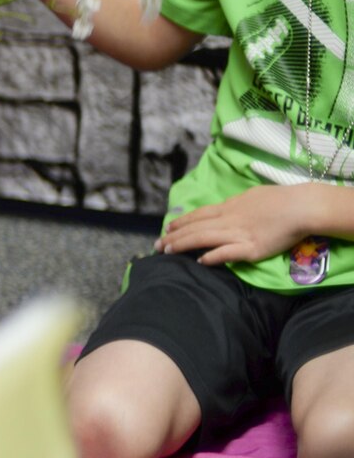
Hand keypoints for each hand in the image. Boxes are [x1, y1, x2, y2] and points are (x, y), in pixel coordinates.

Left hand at [159, 185, 323, 264]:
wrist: (301, 207)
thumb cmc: (280, 199)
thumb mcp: (251, 196)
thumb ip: (236, 205)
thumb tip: (227, 208)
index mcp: (229, 207)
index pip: (198, 215)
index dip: (181, 222)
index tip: (167, 228)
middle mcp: (229, 220)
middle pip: (195, 228)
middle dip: (173, 237)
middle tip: (157, 245)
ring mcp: (238, 234)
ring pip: (203, 239)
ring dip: (182, 245)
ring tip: (167, 252)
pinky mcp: (251, 249)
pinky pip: (226, 253)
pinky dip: (212, 257)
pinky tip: (200, 261)